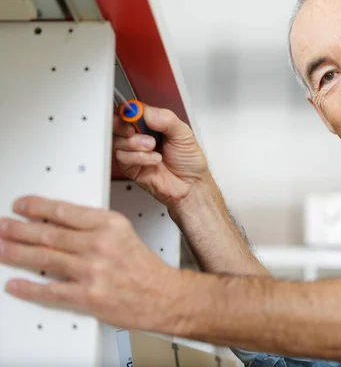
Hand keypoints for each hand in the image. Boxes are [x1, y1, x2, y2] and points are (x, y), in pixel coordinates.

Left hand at [0, 196, 183, 331]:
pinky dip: (28, 288)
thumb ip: (95, 228)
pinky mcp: (87, 296)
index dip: (38, 206)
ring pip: (45, 259)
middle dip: (19, 229)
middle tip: (4, 226)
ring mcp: (92, 271)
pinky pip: (50, 291)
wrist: (163, 296)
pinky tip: (16, 284)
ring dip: (17, 253)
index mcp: (111, 225)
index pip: (65, 211)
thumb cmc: (145, 269)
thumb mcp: (125, 234)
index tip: (23, 205)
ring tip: (2, 248)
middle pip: (49, 233)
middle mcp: (100, 245)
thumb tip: (60, 224)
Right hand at [113, 106, 210, 208]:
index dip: (128, 111)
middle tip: (134, 130)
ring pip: (118, 141)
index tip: (132, 114)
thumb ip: (166, 119)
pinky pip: (123, 158)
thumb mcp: (183, 133)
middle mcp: (140, 136)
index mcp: (152, 124)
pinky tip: (153, 159)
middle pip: (117, 124)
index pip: (132, 111)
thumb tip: (147, 112)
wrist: (191, 184)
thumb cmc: (189, 160)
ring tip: (152, 146)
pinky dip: (139, 157)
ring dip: (135, 143)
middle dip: (123, 126)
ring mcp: (134, 152)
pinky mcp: (131, 167)